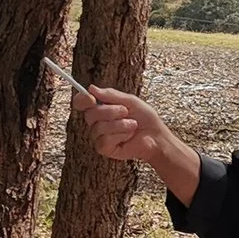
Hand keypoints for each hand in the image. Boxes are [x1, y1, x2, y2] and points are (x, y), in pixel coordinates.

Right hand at [74, 86, 200, 203]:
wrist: (156, 136)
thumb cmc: (145, 118)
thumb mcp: (130, 101)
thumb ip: (111, 95)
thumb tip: (91, 88)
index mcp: (101, 108)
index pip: (81, 103)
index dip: (82, 99)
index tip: (91, 98)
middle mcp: (97, 122)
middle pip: (90, 114)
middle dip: (110, 111)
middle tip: (125, 111)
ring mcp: (99, 136)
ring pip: (99, 127)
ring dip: (120, 124)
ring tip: (132, 125)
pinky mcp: (104, 148)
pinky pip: (104, 140)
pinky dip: (120, 136)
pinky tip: (128, 137)